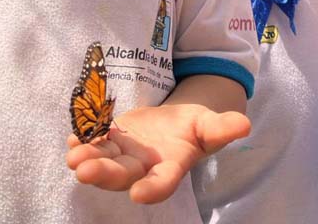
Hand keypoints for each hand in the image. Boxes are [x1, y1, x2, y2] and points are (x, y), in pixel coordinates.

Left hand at [66, 103, 250, 203]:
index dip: (152, 189)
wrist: (177, 123)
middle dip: (104, 174)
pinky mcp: (112, 140)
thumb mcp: (210, 125)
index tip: (139, 194)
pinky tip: (72, 137)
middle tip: (83, 171)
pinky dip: (83, 141)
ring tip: (73, 155)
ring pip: (104, 162)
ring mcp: (125, 155)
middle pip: (123, 176)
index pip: (162, 183)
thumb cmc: (196, 128)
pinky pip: (95, 144)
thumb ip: (223, 127)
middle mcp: (144, 167)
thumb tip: (244, 124)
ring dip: (87, 159)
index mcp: (171, 167)